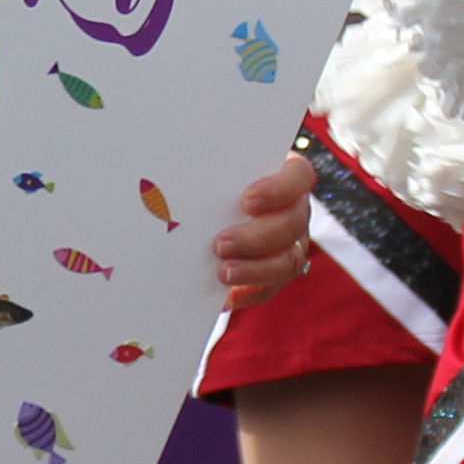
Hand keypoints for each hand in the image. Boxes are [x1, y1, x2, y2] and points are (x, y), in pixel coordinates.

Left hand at [211, 150, 311, 310]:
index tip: (247, 200)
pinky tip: (226, 296)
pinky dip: (247, 292)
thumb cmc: (212, 177)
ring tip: (223, 273)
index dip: (278, 190)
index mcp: (286, 176)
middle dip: (256, 237)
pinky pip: (269, 286)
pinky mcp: (275, 270)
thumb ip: (209, 168)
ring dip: (254, 269)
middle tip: (221, 244)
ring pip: (287, 260)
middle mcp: (294, 209)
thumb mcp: (213, 168)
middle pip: (292, 224)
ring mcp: (290, 241)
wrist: (208, 203)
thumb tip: (165, 179)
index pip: (298, 177)